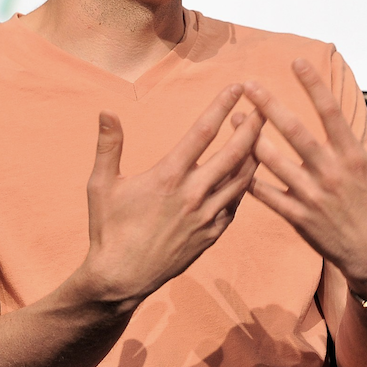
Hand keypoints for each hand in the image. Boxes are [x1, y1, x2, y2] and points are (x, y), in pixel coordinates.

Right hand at [80, 84, 263, 309]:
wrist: (121, 279)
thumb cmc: (108, 230)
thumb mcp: (101, 185)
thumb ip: (109, 146)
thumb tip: (107, 111)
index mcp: (168, 176)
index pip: (203, 132)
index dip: (222, 106)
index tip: (236, 87)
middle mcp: (193, 194)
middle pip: (235, 152)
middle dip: (253, 126)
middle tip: (265, 105)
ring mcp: (207, 216)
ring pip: (243, 179)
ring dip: (254, 154)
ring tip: (261, 135)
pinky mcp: (212, 235)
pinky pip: (237, 204)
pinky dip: (245, 185)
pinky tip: (247, 173)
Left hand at [243, 59, 366, 296]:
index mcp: (356, 158)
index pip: (331, 113)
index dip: (313, 85)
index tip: (296, 62)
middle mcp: (331, 174)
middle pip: (295, 133)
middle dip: (269, 106)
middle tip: (248, 84)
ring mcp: (312, 197)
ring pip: (274, 162)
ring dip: (251, 138)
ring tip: (234, 116)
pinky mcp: (299, 218)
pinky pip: (268, 196)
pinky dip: (250, 179)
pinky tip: (233, 161)